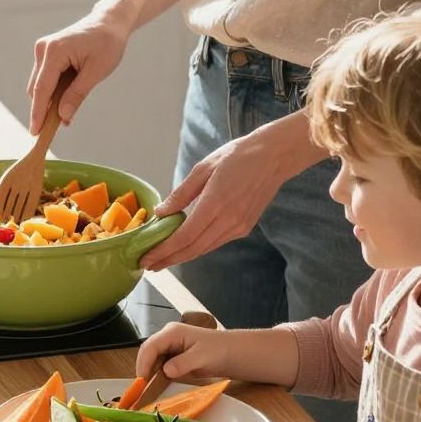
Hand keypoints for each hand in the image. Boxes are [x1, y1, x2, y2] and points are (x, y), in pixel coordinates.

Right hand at [28, 12, 128, 132]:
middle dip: (44, 110)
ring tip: (65, 117)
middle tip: (52, 132)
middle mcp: (44, 49)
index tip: (35, 133)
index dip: (38, 113)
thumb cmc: (107, 43)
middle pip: (37, 88)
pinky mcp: (48, 53)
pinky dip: (54, 92)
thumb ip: (77, 94)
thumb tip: (62, 116)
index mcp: (54, 51)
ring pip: (40, 85)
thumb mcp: (96, 72)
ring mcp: (44, 50)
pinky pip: (46, 78)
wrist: (110, 23)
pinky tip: (65, 103)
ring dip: (50, 101)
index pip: (42, 88)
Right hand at [135, 320, 238, 383]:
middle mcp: (167, 338)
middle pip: (147, 353)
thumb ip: (183, 363)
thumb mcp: (202, 357)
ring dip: (148, 375)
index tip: (142, 381)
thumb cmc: (219, 350)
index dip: (144, 363)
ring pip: (151, 361)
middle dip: (143, 370)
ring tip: (145, 391)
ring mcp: (169, 348)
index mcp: (172, 332)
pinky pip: (158, 367)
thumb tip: (166, 371)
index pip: (150, 346)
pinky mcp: (172, 358)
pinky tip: (155, 388)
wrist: (232, 354)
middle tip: (141, 389)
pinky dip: (156, 377)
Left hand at [141, 114, 314, 270]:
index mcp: (216, 203)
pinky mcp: (245, 228)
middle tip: (149, 265)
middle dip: (168, 259)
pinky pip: (216, 242)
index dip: (164, 251)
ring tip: (162, 259)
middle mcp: (229, 220)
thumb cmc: (238, 156)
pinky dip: (198, 247)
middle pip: (193, 249)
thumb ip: (181, 193)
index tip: (146, 259)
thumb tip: (161, 212)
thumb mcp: (204, 167)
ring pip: (204, 249)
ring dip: (182, 257)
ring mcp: (239, 227)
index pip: (184, 236)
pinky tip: (185, 246)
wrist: (274, 157)